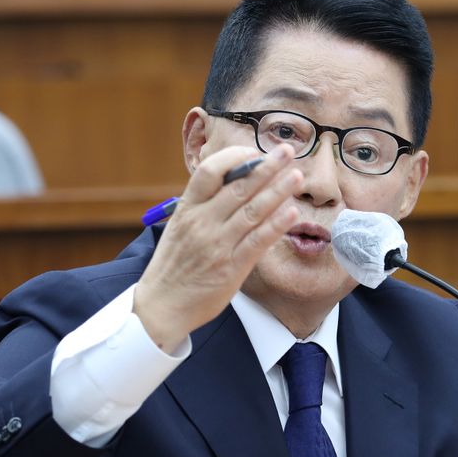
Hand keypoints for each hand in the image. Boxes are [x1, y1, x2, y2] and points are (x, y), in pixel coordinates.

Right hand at [134, 144, 301, 351]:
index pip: (210, 171)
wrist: (161, 305)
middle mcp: (202, 223)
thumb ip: (203, 204)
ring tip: (295, 175)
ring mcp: (218, 245)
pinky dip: (276, 225)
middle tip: (286, 151)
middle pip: (238, 186)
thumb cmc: (173, 264)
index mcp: (187, 208)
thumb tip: (231, 180)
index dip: (234, 157)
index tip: (254, 151)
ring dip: (278, 191)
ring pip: (253, 210)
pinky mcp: (232, 267)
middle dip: (266, 166)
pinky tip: (292, 212)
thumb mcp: (179, 226)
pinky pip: (258, 241)